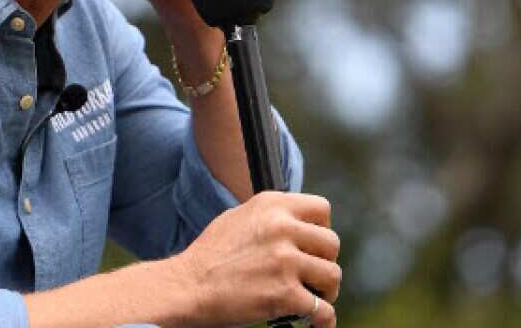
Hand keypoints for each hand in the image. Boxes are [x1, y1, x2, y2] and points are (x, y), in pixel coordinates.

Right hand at [167, 192, 341, 327]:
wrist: (187, 286)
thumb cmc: (210, 255)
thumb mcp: (239, 218)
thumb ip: (272, 218)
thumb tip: (301, 228)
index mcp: (271, 205)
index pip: (322, 209)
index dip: (322, 229)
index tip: (313, 246)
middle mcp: (281, 228)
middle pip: (332, 244)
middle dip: (324, 262)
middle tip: (310, 276)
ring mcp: (285, 261)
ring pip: (333, 276)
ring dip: (325, 291)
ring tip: (310, 297)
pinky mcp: (285, 294)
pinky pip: (324, 311)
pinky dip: (322, 321)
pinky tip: (313, 322)